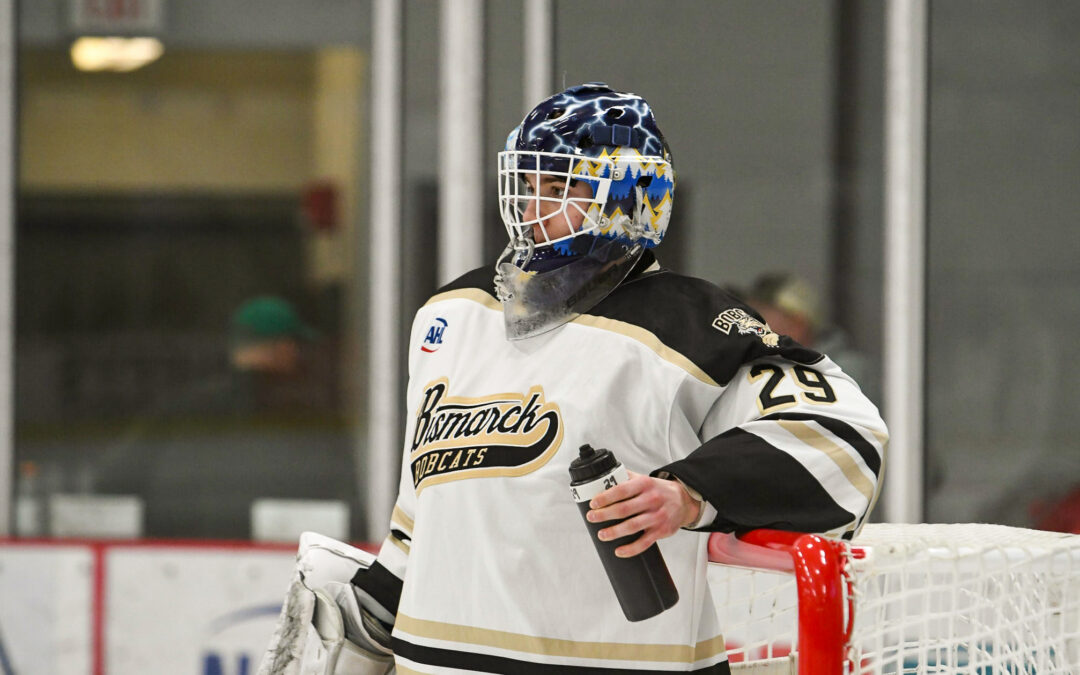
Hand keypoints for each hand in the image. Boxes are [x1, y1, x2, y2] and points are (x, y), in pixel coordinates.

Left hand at [586, 471, 701, 557]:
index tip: (593, 503)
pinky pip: (644, 543)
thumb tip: (603, 477)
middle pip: (624, 509)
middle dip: (604, 515)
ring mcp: (657, 516)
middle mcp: (652, 499)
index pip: (621, 490)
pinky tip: (619, 551)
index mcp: (644, 484)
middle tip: (591, 517)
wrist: (684, 501)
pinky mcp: (661, 531)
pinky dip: (630, 549)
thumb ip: (625, 478)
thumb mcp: (643, 479)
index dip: (605, 497)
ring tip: (601, 534)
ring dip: (614, 532)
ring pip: (632, 526)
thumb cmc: (658, 490)